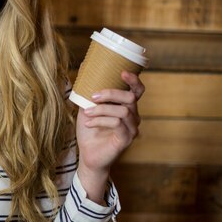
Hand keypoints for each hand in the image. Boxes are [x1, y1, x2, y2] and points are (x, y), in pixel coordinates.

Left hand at [75, 71, 144, 201]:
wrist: (87, 154)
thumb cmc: (89, 130)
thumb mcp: (86, 106)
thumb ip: (87, 91)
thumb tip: (83, 66)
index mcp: (125, 106)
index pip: (137, 91)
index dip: (133, 80)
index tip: (122, 72)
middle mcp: (133, 116)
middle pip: (130, 98)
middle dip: (111, 93)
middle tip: (93, 96)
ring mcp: (131, 128)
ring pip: (122, 111)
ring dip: (101, 109)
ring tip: (87, 112)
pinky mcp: (126, 139)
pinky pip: (117, 124)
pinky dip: (100, 120)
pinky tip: (88, 123)